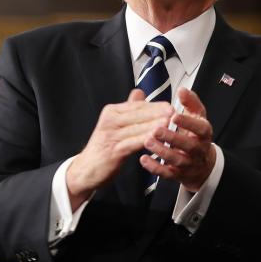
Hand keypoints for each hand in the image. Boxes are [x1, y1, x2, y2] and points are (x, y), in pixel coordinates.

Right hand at [66, 89, 173, 208]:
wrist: (86, 169)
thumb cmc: (104, 146)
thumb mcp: (115, 124)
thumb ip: (128, 109)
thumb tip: (139, 92)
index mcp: (112, 112)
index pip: (137, 105)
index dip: (154, 105)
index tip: (170, 105)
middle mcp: (110, 121)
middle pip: (138, 114)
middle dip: (157, 113)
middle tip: (174, 112)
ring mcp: (110, 135)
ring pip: (137, 127)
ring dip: (154, 124)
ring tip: (169, 123)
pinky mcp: (113, 150)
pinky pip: (132, 143)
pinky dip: (145, 139)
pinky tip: (156, 138)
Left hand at [140, 87, 215, 191]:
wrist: (202, 164)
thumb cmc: (196, 135)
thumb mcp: (197, 117)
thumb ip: (190, 102)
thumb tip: (182, 90)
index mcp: (204, 133)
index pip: (201, 128)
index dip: (188, 123)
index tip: (174, 116)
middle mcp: (198, 149)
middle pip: (189, 146)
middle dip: (173, 138)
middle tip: (157, 130)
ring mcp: (189, 163)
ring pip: (177, 160)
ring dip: (162, 151)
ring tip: (147, 142)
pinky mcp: (179, 174)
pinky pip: (167, 173)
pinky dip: (155, 167)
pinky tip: (144, 159)